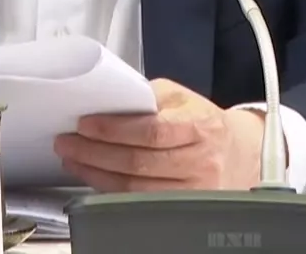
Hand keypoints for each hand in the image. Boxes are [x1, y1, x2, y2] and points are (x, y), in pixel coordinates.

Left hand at [54, 79, 266, 191]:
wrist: (238, 154)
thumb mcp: (182, 98)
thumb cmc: (203, 121)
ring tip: (73, 160)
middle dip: (95, 152)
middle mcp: (199, 161)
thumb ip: (148, 97)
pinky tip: (94, 178)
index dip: (115, 129)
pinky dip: (110, 190)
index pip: (153, 131)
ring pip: (135, 188)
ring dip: (96, 174)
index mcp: (200, 126)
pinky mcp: (182, 208)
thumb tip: (108, 102)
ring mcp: (192, 191)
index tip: (86, 124)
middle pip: (139, 162)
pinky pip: (139, 203)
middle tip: (67, 142)